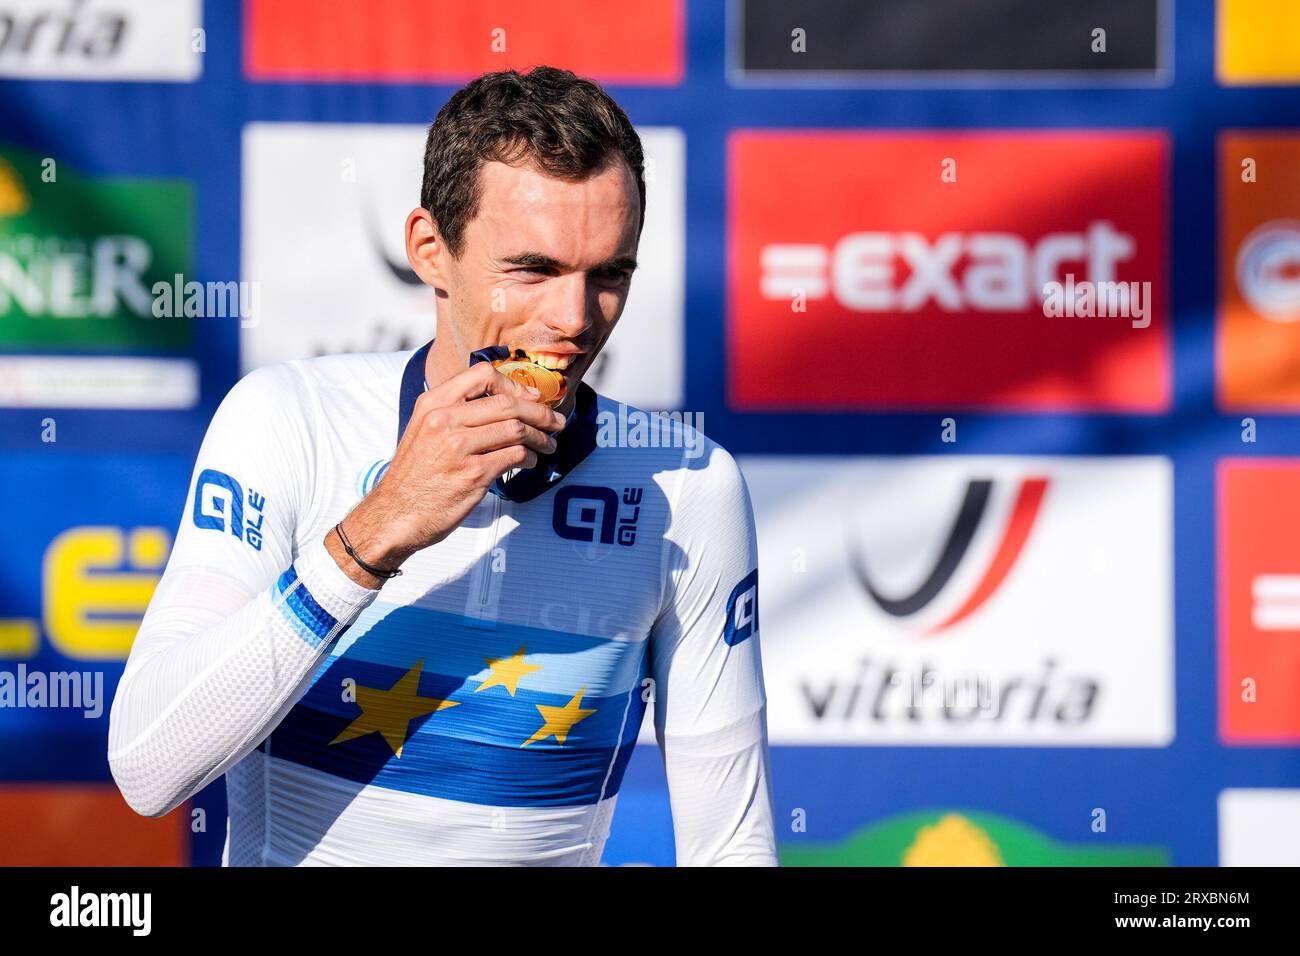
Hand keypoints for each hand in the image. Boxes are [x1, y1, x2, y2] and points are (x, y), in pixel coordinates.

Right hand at [325, 361, 565, 586]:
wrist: (395, 514)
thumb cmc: (415, 475)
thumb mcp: (424, 430)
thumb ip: (456, 412)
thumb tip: (505, 402)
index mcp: (433, 404)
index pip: (482, 375)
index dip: (514, 384)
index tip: (530, 397)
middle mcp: (445, 420)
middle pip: (507, 403)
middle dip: (539, 412)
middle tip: (556, 422)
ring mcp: (459, 447)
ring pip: (516, 429)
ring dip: (540, 437)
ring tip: (548, 445)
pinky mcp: (473, 474)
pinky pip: (515, 456)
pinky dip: (528, 458)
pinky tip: (528, 463)